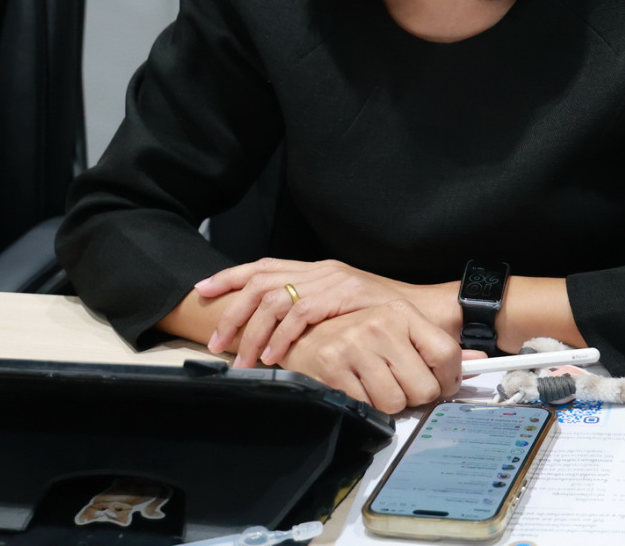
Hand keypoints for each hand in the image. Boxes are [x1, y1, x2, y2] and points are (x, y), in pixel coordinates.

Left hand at [196, 258, 431, 366]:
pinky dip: (282, 336)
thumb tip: (274, 329)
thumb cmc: (381, 316)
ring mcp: (330, 281)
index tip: (203, 290)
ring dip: (254, 331)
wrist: (422, 313)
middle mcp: (319, 270)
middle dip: (232, 310)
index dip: (230, 277)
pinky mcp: (342, 296)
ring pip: (275, 298)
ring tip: (243, 359)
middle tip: (217, 341)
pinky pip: (301, 314)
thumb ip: (311, 308)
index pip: (263, 266)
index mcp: (315, 269)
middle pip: (261, 281)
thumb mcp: (340, 306)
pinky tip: (274, 355)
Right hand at [276, 300, 473, 413]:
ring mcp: (355, 346)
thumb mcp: (398, 328)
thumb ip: (436, 345)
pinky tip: (356, 388)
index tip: (441, 385)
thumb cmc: (355, 333)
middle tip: (400, 386)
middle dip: (414, 396)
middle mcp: (380, 325)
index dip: (449, 380)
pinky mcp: (333, 368)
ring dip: (387, 404)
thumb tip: (477, 360)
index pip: (446, 353)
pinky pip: (368, 408)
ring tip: (374, 385)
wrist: (302, 333)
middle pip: (423, 387)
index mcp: (401, 312)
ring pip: (396, 403)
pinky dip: (364, 406)